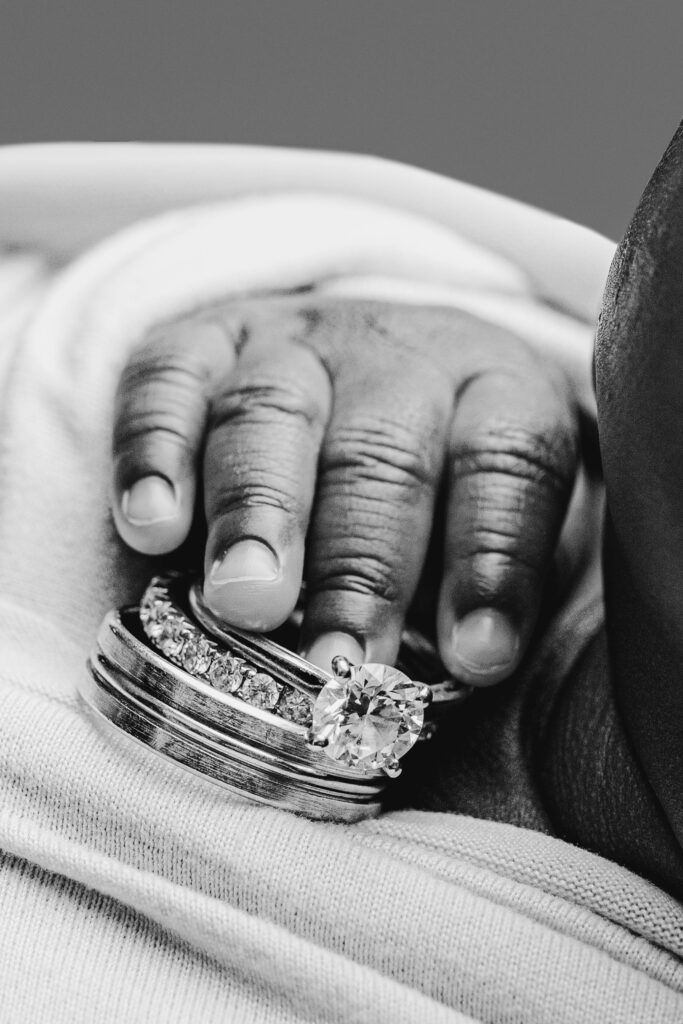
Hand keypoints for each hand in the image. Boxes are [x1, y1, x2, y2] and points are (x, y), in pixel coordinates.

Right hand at [111, 298, 583, 684]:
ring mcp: (295, 342)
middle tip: (336, 659)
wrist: (364, 364)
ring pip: (272, 413)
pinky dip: (153, 452)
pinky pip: (167, 382)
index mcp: (493, 389)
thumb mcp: (483, 515)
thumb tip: (456, 681)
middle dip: (357, 566)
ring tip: (245, 602)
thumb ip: (476, 585)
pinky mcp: (204, 339)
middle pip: (380, 452)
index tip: (475, 660)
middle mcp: (396, 355)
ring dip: (256, 513)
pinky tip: (150, 526)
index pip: (507, 464)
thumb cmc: (436, 480)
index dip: (493, 560)